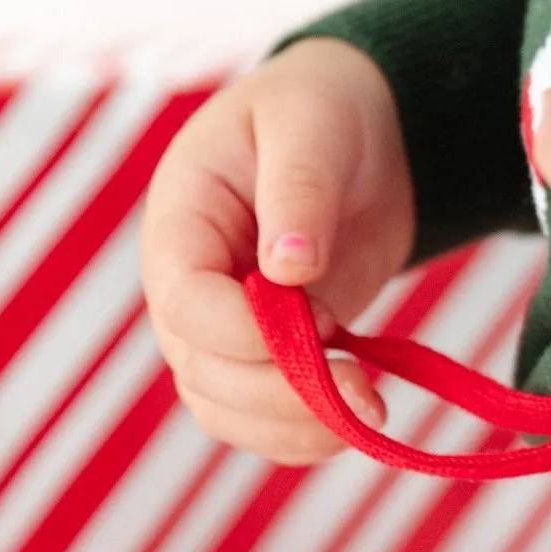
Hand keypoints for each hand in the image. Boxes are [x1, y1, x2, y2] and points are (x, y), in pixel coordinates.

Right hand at [140, 37, 414, 463]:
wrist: (359, 140)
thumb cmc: (323, 114)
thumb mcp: (311, 125)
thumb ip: (298, 190)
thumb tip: (289, 268)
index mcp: (181, 220)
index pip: (184, 301)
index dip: (245, 333)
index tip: (323, 327)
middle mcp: (186, 285)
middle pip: (203, 372)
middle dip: (282, 393)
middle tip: (364, 387)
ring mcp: (221, 330)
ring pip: (226, 410)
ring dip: (294, 428)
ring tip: (369, 408)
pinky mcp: (263, 359)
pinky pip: (261, 422)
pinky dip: (305, 437)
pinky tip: (358, 421)